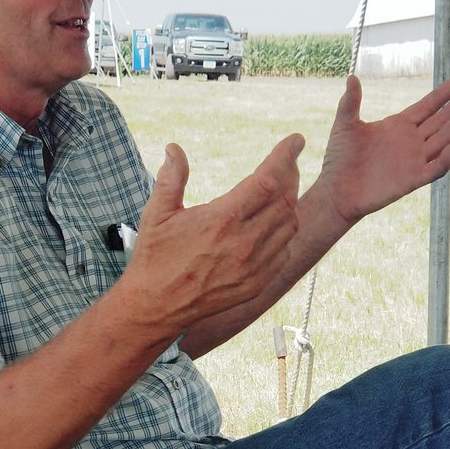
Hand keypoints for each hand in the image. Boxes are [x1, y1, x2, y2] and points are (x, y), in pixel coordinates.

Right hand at [125, 135, 302, 333]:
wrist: (156, 307)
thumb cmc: (155, 257)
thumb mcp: (157, 214)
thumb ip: (171, 179)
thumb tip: (174, 148)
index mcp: (222, 220)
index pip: (268, 179)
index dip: (285, 157)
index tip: (294, 141)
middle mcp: (244, 243)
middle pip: (286, 199)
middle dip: (291, 174)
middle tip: (287, 162)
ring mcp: (254, 266)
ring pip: (290, 225)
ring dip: (289, 202)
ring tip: (281, 189)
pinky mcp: (257, 284)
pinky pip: (284, 252)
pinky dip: (283, 232)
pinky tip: (272, 223)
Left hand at [318, 74, 449, 224]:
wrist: (335, 191)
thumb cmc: (339, 160)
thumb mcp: (344, 126)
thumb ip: (350, 103)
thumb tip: (352, 77)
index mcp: (397, 126)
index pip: (427, 107)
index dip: (442, 94)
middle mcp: (410, 142)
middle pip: (440, 120)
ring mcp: (412, 161)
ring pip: (442, 141)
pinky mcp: (411, 180)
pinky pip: (433, 170)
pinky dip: (444, 161)